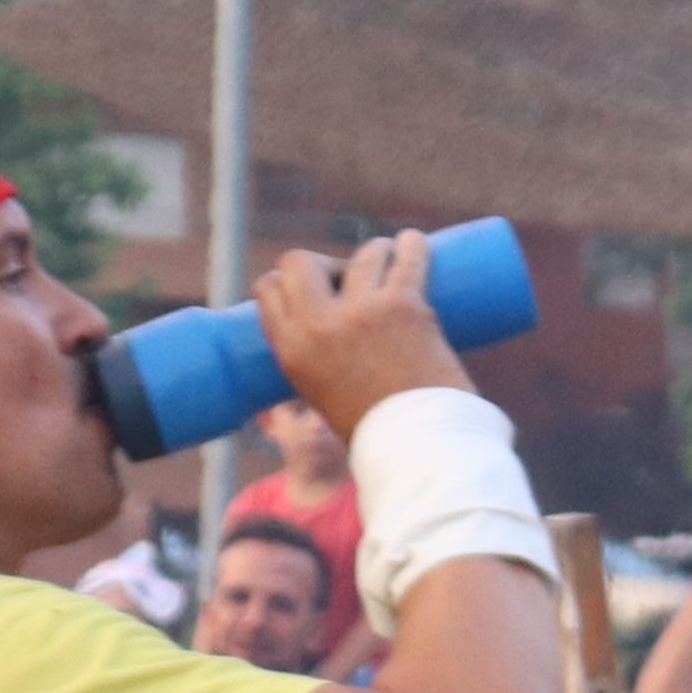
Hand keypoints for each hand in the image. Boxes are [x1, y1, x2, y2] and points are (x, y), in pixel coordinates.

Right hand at [245, 229, 471, 449]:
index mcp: (292, 352)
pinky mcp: (405, 305)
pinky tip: (412, 242)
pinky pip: (408, 257)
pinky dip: (412, 245)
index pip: (270, 291)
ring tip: (388, 261)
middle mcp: (320, 326)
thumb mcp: (325, 398)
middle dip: (320, 262)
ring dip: (375, 253)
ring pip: (362, 254)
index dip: (283, 281)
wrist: (421, 450)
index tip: (303, 285)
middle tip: (344, 275)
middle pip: (301, 262)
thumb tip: (336, 343)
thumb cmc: (377, 434)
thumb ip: (322, 368)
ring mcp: (363, 311)